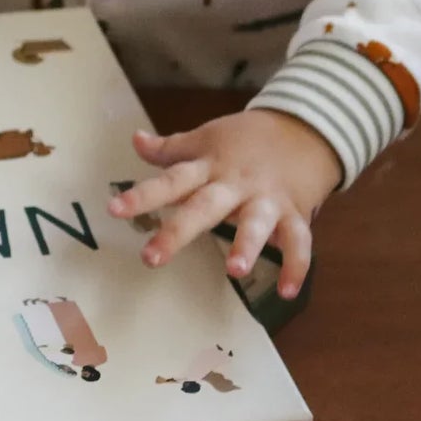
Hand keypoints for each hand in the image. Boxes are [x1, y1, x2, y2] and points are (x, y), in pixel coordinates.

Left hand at [108, 109, 340, 297]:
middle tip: (151, 258)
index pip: (170, 180)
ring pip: (256, 222)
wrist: (306, 127)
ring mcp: (267, 199)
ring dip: (246, 245)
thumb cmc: (247, 138)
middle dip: (178, 231)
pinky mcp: (296, 212)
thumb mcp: (207, 137)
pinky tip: (286, 292)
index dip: (142, 194)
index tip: (114, 209)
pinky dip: (297, 266)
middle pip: (203, 207)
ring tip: (234, 270)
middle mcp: (235, 184)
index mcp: (209, 166)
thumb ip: (171, 148)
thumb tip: (136, 140)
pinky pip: (299, 241)